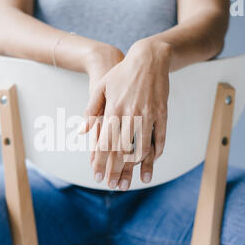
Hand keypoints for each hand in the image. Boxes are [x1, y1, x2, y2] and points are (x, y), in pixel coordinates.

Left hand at [81, 39, 170, 189]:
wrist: (149, 58)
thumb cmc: (121, 74)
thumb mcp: (101, 87)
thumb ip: (91, 111)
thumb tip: (82, 132)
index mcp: (113, 110)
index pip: (105, 143)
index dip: (101, 162)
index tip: (98, 177)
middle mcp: (130, 114)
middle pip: (122, 150)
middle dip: (117, 171)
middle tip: (114, 185)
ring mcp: (148, 114)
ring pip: (142, 147)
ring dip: (137, 167)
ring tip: (132, 180)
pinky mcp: (162, 113)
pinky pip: (160, 138)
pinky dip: (156, 152)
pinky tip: (152, 161)